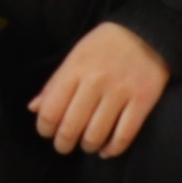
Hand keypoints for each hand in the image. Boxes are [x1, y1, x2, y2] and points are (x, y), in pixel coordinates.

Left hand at [28, 21, 168, 157]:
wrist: (147, 32)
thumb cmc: (104, 45)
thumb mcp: (75, 56)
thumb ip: (55, 83)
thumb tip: (34, 109)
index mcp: (75, 68)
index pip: (51, 110)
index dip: (45, 128)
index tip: (47, 133)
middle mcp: (96, 81)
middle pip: (71, 127)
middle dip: (63, 143)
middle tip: (64, 146)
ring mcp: (120, 92)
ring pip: (96, 135)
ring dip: (87, 146)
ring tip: (86, 144)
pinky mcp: (143, 101)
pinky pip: (124, 135)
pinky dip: (112, 149)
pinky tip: (106, 150)